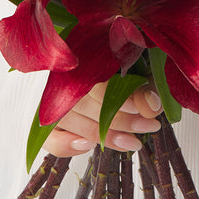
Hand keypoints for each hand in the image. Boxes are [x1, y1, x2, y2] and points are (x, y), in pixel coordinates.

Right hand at [44, 81, 161, 156]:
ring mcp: (50, 99)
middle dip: (121, 120)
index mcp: (82, 52)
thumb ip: (146, 87)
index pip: (94, 79)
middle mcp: (60, 73)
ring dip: (103, 135)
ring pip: (68, 120)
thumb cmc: (123, 70)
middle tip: (150, 126)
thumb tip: (151, 106)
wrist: (107, 71)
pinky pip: (50, 137)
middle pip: (84, 101)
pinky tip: (88, 147)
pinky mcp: (47, 123)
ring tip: (134, 142)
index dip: (119, 98)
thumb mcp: (139, 72)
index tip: (144, 110)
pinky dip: (65, 145)